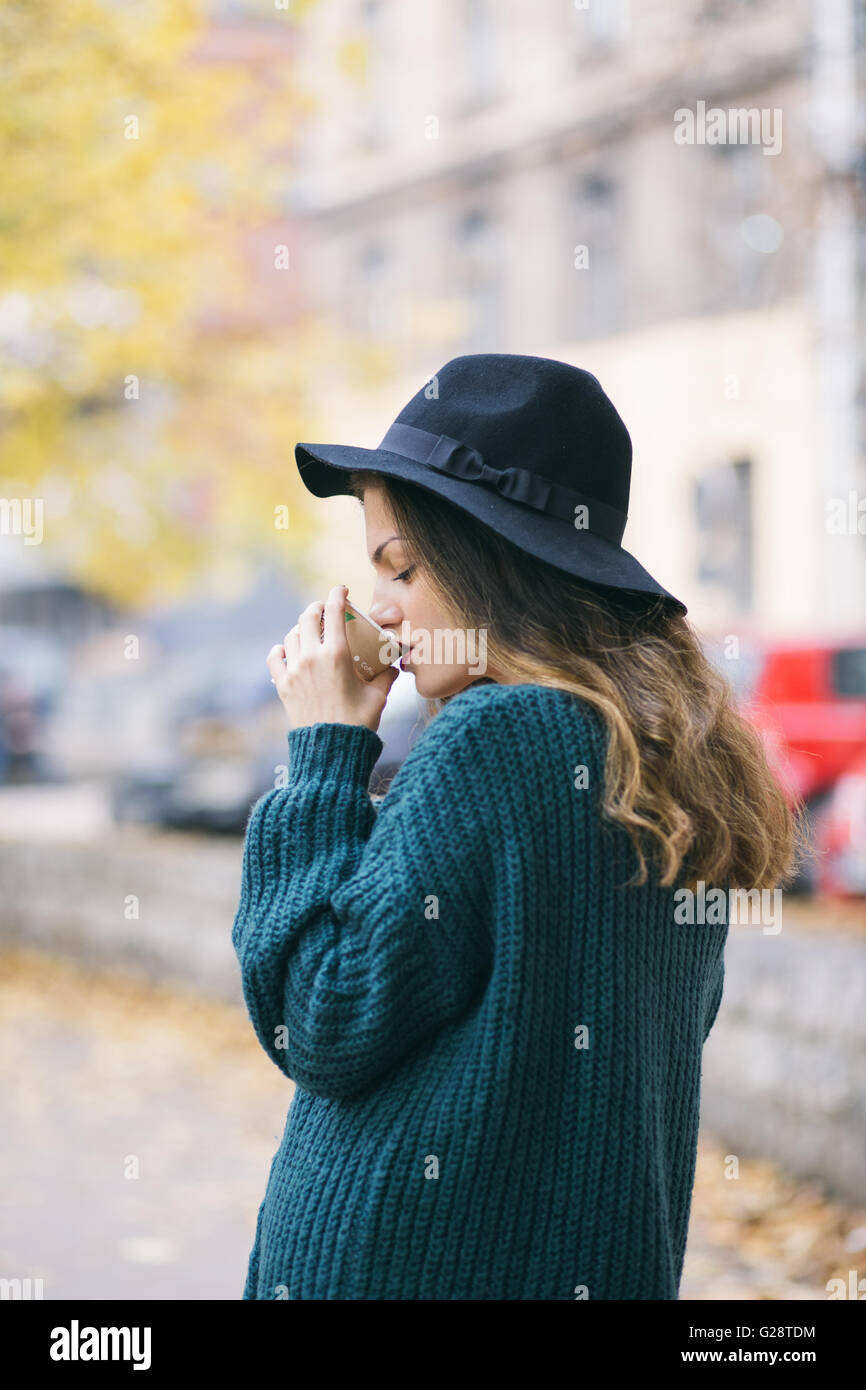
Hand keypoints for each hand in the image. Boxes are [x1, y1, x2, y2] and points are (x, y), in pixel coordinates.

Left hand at [267, 585, 399, 733]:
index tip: (341, 590)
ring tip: (311, 632)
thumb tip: (394, 665)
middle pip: (308, 617)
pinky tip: (287, 651)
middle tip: (325, 610)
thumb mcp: (378, 697)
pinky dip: (280, 649)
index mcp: (336, 654)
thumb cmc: (358, 723)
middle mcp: (311, 657)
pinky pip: (274, 657)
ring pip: (292, 635)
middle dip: (317, 608)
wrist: (330, 750)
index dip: (337, 594)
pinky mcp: (283, 685)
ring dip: (302, 629)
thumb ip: (386, 676)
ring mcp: (294, 670)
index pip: (334, 611)